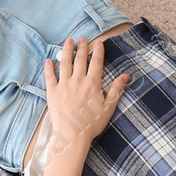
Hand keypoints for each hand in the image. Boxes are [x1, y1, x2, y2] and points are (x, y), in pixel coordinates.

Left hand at [43, 36, 129, 159]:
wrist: (72, 136)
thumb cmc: (92, 124)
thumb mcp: (108, 107)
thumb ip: (116, 90)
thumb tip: (126, 75)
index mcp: (92, 84)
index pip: (96, 63)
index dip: (98, 51)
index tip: (99, 42)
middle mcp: (78, 81)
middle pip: (80, 60)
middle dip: (82, 47)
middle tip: (83, 38)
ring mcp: (64, 85)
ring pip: (65, 63)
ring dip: (67, 51)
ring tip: (68, 41)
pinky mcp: (52, 92)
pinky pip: (49, 76)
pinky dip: (49, 67)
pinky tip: (48, 60)